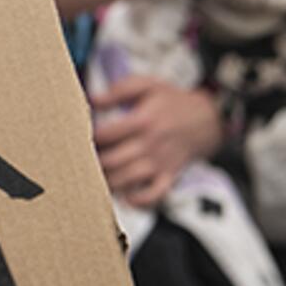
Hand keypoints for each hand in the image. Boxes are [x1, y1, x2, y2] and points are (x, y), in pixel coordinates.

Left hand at [91, 75, 221, 207]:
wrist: (208, 119)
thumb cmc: (172, 101)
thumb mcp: (149, 85)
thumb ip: (120, 89)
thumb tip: (93, 99)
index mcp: (143, 120)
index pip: (106, 135)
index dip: (88, 138)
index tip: (78, 137)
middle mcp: (150, 144)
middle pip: (111, 161)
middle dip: (92, 163)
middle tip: (80, 161)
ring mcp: (160, 162)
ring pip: (126, 180)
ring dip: (107, 181)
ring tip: (95, 176)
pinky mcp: (168, 176)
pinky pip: (153, 195)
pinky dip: (137, 200)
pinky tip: (125, 195)